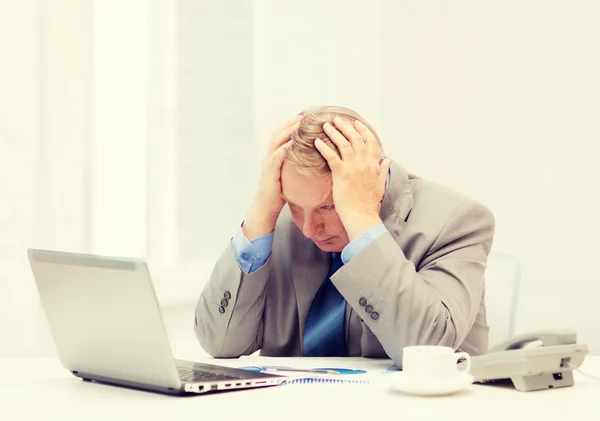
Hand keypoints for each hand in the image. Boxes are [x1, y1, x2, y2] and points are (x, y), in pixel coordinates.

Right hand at [243, 115, 302, 238]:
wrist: (266, 208)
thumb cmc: (278, 195)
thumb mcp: (288, 177)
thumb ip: (294, 167)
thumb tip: (309, 161)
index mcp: (272, 157)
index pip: (280, 136)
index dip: (290, 125)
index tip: (303, 118)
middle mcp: (268, 157)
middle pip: (277, 133)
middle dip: (290, 123)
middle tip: (303, 115)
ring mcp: (267, 163)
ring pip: (276, 141)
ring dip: (288, 131)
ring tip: (300, 124)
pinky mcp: (270, 172)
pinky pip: (277, 156)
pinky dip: (285, 147)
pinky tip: (294, 142)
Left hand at [315, 117, 390, 239]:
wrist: (361, 215)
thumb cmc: (369, 202)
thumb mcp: (380, 183)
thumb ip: (383, 169)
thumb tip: (388, 160)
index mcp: (373, 164)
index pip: (370, 140)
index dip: (362, 130)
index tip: (356, 122)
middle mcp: (364, 162)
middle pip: (355, 138)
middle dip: (346, 126)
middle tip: (337, 119)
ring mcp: (353, 167)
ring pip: (343, 143)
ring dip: (334, 132)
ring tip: (326, 126)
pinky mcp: (341, 174)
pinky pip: (331, 156)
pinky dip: (323, 147)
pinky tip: (316, 141)